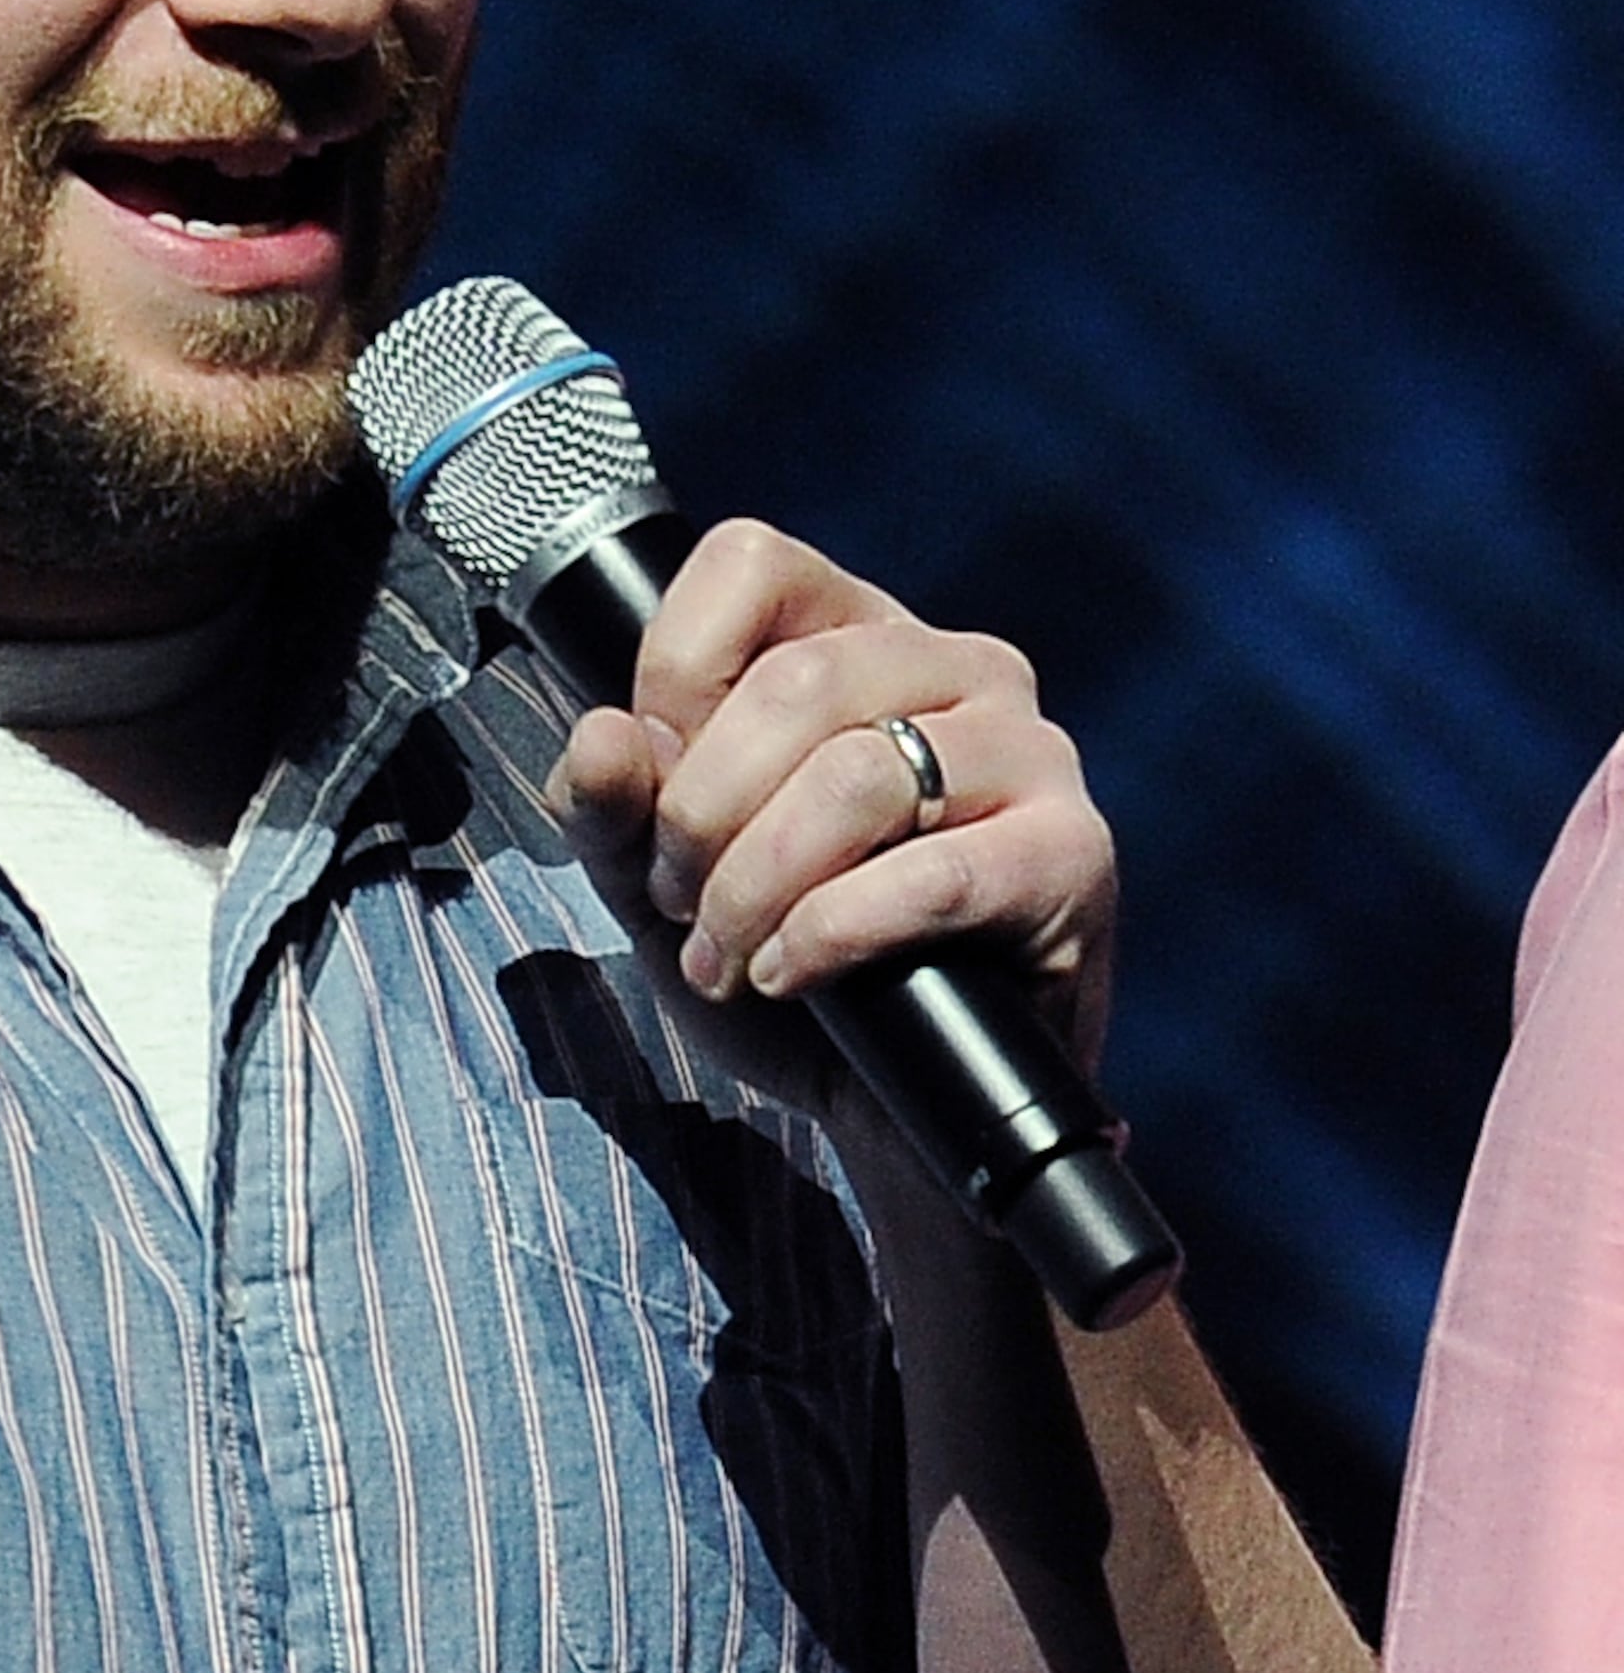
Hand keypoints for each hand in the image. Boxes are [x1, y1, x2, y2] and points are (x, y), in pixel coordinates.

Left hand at [551, 517, 1116, 1118]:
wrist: (897, 1109)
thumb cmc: (783, 966)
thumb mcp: (661, 887)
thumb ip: (613, 809)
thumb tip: (600, 737)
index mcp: (857, 634)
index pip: (752, 563)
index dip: (673, 671)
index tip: (651, 779)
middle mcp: (960, 665)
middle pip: (795, 682)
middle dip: (702, 811)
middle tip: (679, 902)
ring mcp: (1031, 753)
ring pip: (858, 773)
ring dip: (757, 883)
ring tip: (729, 956)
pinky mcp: (1071, 855)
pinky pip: (929, 875)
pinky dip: (828, 933)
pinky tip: (791, 975)